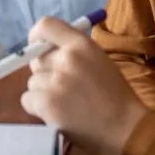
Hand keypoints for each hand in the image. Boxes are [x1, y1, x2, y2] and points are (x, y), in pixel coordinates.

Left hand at [19, 16, 146, 154]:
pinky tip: (58, 114)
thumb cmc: (116, 96)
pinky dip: (38, 109)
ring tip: (65, 105)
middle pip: (36, 59)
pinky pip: (27, 100)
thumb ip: (73, 53)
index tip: (39, 49)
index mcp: (81, 44)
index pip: (45, 26)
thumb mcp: (98, 61)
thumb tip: (47, 52)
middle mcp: (66, 58)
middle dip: (43, 73)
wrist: (127, 129)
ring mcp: (55, 81)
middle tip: (61, 87)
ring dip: (42, 93)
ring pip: (32, 82)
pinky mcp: (46, 103)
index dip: (36, 37)